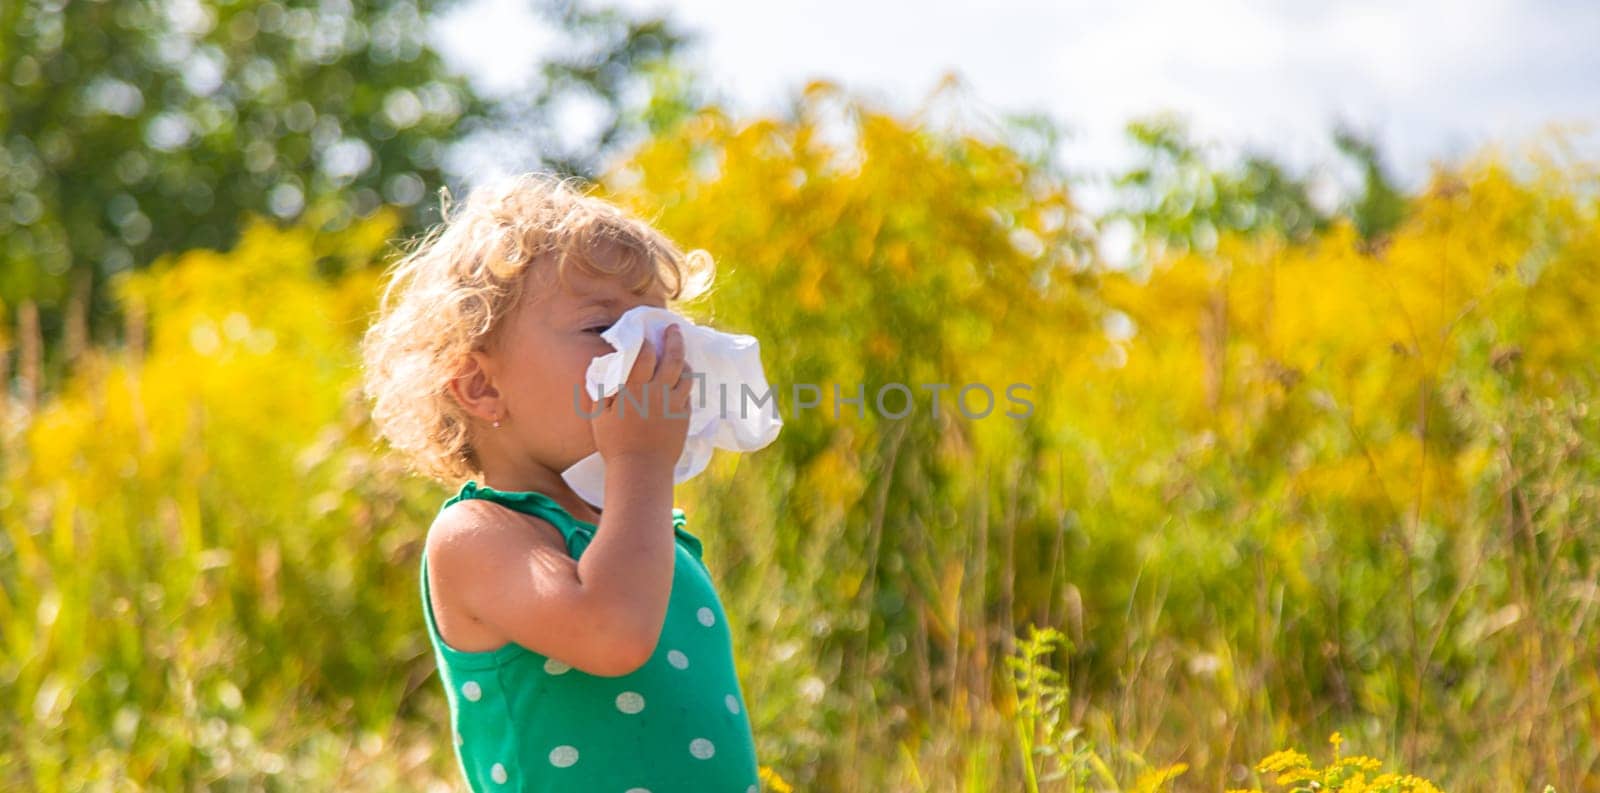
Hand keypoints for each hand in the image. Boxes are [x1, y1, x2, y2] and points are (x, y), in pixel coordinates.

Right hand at [587, 323, 692, 467]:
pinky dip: (686, 384)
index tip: (646, 335)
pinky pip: (688, 395)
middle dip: (674, 339)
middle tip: (674, 329)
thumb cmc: (614, 443)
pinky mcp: (684, 417)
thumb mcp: (599, 415)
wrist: (641, 469)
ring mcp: (674, 404)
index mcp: (635, 388)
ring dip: (683, 362)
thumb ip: (603, 389)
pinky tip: (682, 382)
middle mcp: (658, 391)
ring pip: (686, 375)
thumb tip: (605, 368)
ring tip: (681, 356)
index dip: (646, 342)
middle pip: (672, 357)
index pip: (645, 354)